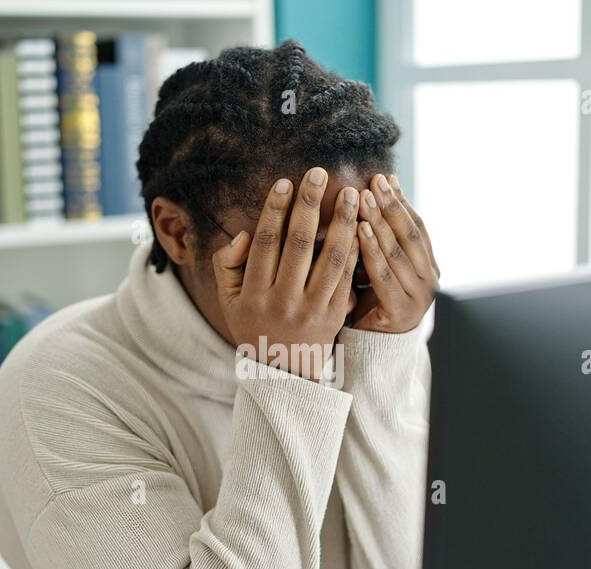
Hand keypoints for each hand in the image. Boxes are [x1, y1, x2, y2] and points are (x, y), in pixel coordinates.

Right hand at [213, 167, 359, 380]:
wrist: (282, 373)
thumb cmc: (253, 326)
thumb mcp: (228, 300)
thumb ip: (227, 265)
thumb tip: (244, 234)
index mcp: (253, 295)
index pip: (266, 244)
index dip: (275, 211)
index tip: (285, 183)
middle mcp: (283, 302)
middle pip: (299, 245)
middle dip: (310, 205)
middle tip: (319, 173)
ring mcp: (312, 310)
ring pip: (331, 260)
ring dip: (343, 223)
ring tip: (352, 194)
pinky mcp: (335, 316)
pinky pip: (347, 278)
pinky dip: (356, 250)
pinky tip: (364, 225)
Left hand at [352, 173, 438, 333]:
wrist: (372, 351)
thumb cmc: (372, 304)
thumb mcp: (380, 268)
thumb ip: (382, 241)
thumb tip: (370, 196)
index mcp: (429, 267)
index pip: (417, 226)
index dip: (401, 201)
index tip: (385, 178)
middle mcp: (430, 280)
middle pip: (410, 234)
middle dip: (391, 205)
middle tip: (374, 180)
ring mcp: (418, 296)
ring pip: (397, 250)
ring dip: (380, 221)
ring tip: (364, 197)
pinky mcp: (401, 311)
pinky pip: (383, 273)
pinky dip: (371, 249)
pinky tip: (359, 229)